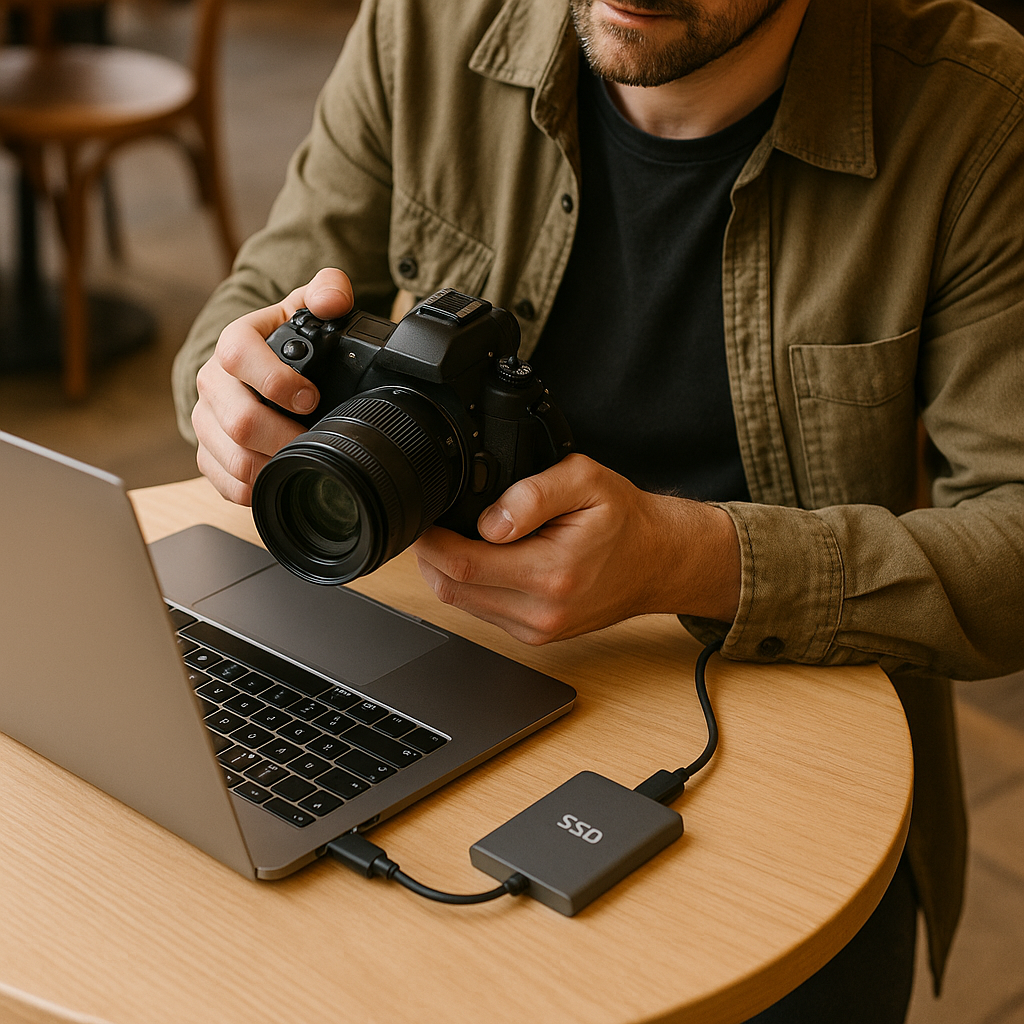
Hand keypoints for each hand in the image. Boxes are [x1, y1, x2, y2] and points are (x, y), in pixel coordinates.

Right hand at [191, 268, 353, 504]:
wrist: (257, 367)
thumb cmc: (284, 340)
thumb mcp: (305, 307)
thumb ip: (327, 290)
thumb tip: (333, 298)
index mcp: (234, 343)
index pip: (239, 357)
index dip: (277, 381)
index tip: (311, 397)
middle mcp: (212, 382)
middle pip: (240, 421)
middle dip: (285, 436)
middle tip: (315, 439)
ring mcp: (206, 420)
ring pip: (234, 458)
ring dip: (274, 464)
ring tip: (302, 459)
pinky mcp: (207, 453)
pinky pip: (226, 483)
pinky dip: (257, 488)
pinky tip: (280, 476)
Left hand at [413, 454, 740, 644]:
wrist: (659, 561)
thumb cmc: (624, 521)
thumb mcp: (586, 481)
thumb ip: (532, 495)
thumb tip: (489, 522)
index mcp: (550, 574)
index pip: (462, 565)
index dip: (432, 540)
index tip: (427, 517)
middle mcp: (541, 611)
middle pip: (451, 590)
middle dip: (432, 556)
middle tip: (434, 524)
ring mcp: (537, 629)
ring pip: (462, 605)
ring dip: (448, 572)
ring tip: (458, 537)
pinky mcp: (536, 635)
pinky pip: (483, 613)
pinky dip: (472, 586)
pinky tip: (485, 560)